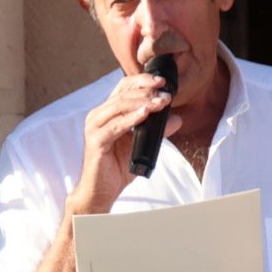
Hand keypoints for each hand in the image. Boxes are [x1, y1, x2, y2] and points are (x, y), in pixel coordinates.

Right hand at [71, 73, 179, 214]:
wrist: (100, 191)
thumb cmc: (117, 167)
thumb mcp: (142, 145)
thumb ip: (156, 131)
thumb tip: (176, 118)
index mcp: (107, 112)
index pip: (124, 88)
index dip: (143, 81)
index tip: (163, 81)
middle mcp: (98, 116)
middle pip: (122, 93)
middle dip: (146, 91)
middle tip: (166, 95)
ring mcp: (95, 127)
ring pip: (119, 106)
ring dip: (142, 102)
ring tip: (160, 103)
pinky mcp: (95, 141)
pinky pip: (114, 127)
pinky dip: (130, 119)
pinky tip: (144, 114)